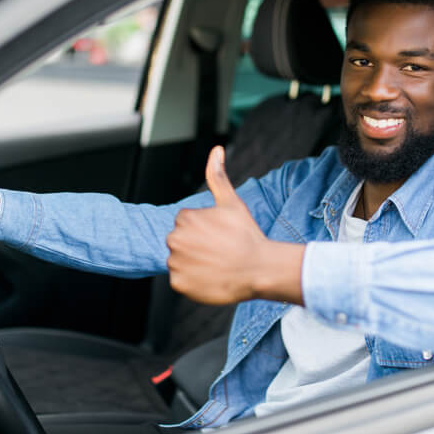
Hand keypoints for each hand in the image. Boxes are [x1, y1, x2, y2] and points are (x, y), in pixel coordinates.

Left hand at [165, 147, 304, 304]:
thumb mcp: (232, 202)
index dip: (204, 231)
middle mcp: (174, 239)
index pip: (186, 225)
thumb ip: (218, 175)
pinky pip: (181, 280)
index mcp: (184, 218)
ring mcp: (176, 263)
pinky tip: (211, 277)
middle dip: (196, 246)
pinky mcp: (179, 284)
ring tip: (216, 265)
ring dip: (194, 264)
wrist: (259, 269)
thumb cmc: (247, 234)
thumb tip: (216, 149)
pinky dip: (193, 281)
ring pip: (180, 261)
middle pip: (180, 242)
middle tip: (219, 251)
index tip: (220, 236)